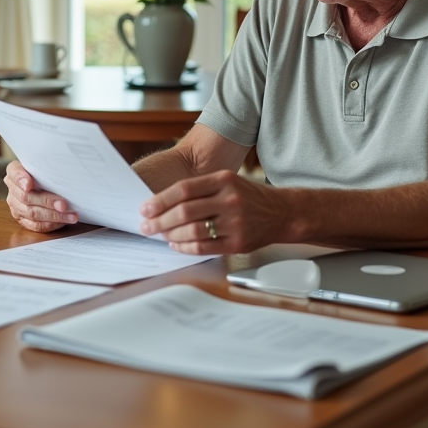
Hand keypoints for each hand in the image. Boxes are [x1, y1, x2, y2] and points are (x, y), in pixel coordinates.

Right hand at [4, 160, 78, 232]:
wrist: (44, 182)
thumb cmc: (46, 172)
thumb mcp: (45, 164)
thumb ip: (46, 166)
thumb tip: (61, 170)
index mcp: (14, 172)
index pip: (14, 173)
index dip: (21, 179)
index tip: (29, 185)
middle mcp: (13, 190)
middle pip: (26, 198)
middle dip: (47, 202)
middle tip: (63, 205)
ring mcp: (16, 206)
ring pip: (32, 214)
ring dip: (54, 216)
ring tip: (71, 216)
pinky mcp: (23, 220)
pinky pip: (35, 226)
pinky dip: (51, 224)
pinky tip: (63, 221)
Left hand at [138, 170, 282, 254]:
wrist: (282, 212)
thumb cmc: (248, 196)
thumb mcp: (227, 181)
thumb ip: (200, 189)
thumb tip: (162, 203)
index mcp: (223, 180)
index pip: (183, 189)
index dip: (160, 200)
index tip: (145, 208)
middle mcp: (229, 200)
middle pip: (185, 211)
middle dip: (160, 221)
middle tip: (146, 226)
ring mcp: (235, 223)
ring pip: (192, 231)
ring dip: (170, 235)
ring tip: (160, 235)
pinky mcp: (238, 243)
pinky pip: (204, 247)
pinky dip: (185, 247)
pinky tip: (176, 244)